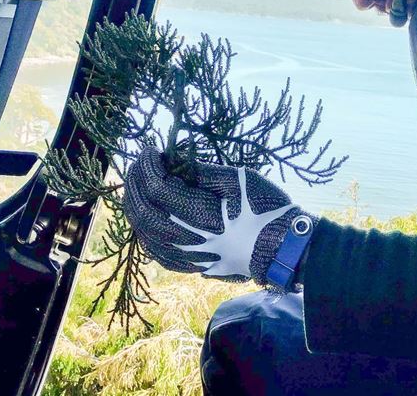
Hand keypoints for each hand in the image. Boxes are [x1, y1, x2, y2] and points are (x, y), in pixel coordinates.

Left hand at [123, 146, 307, 283]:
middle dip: (135, 183)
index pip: (158, 188)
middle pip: (144, 211)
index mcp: (202, 214)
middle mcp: (189, 238)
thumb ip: (203, 171)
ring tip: (136, 185)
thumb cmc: (265, 209)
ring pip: (145, 232)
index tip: (150, 150)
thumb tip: (174, 159)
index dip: (148, 166)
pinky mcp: (190, 266)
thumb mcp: (239, 179)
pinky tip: (145, 216)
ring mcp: (187, 256)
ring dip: (135, 205)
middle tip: (138, 164)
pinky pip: (155, 250)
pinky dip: (144, 229)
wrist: (282, 249)